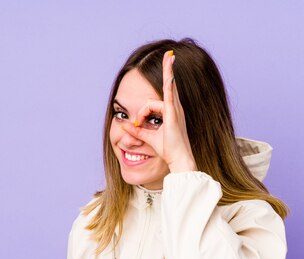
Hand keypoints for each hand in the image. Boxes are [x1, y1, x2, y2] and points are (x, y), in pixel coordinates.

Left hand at [121, 50, 196, 172]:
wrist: (178, 159)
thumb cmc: (168, 150)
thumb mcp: (148, 138)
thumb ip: (137, 131)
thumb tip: (125, 126)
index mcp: (170, 113)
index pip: (152, 104)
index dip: (141, 113)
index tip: (136, 125)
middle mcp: (175, 109)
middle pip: (168, 86)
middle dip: (168, 69)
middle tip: (169, 54)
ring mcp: (176, 110)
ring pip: (164, 90)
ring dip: (166, 73)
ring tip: (168, 55)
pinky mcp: (173, 114)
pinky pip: (170, 94)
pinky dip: (170, 82)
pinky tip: (170, 69)